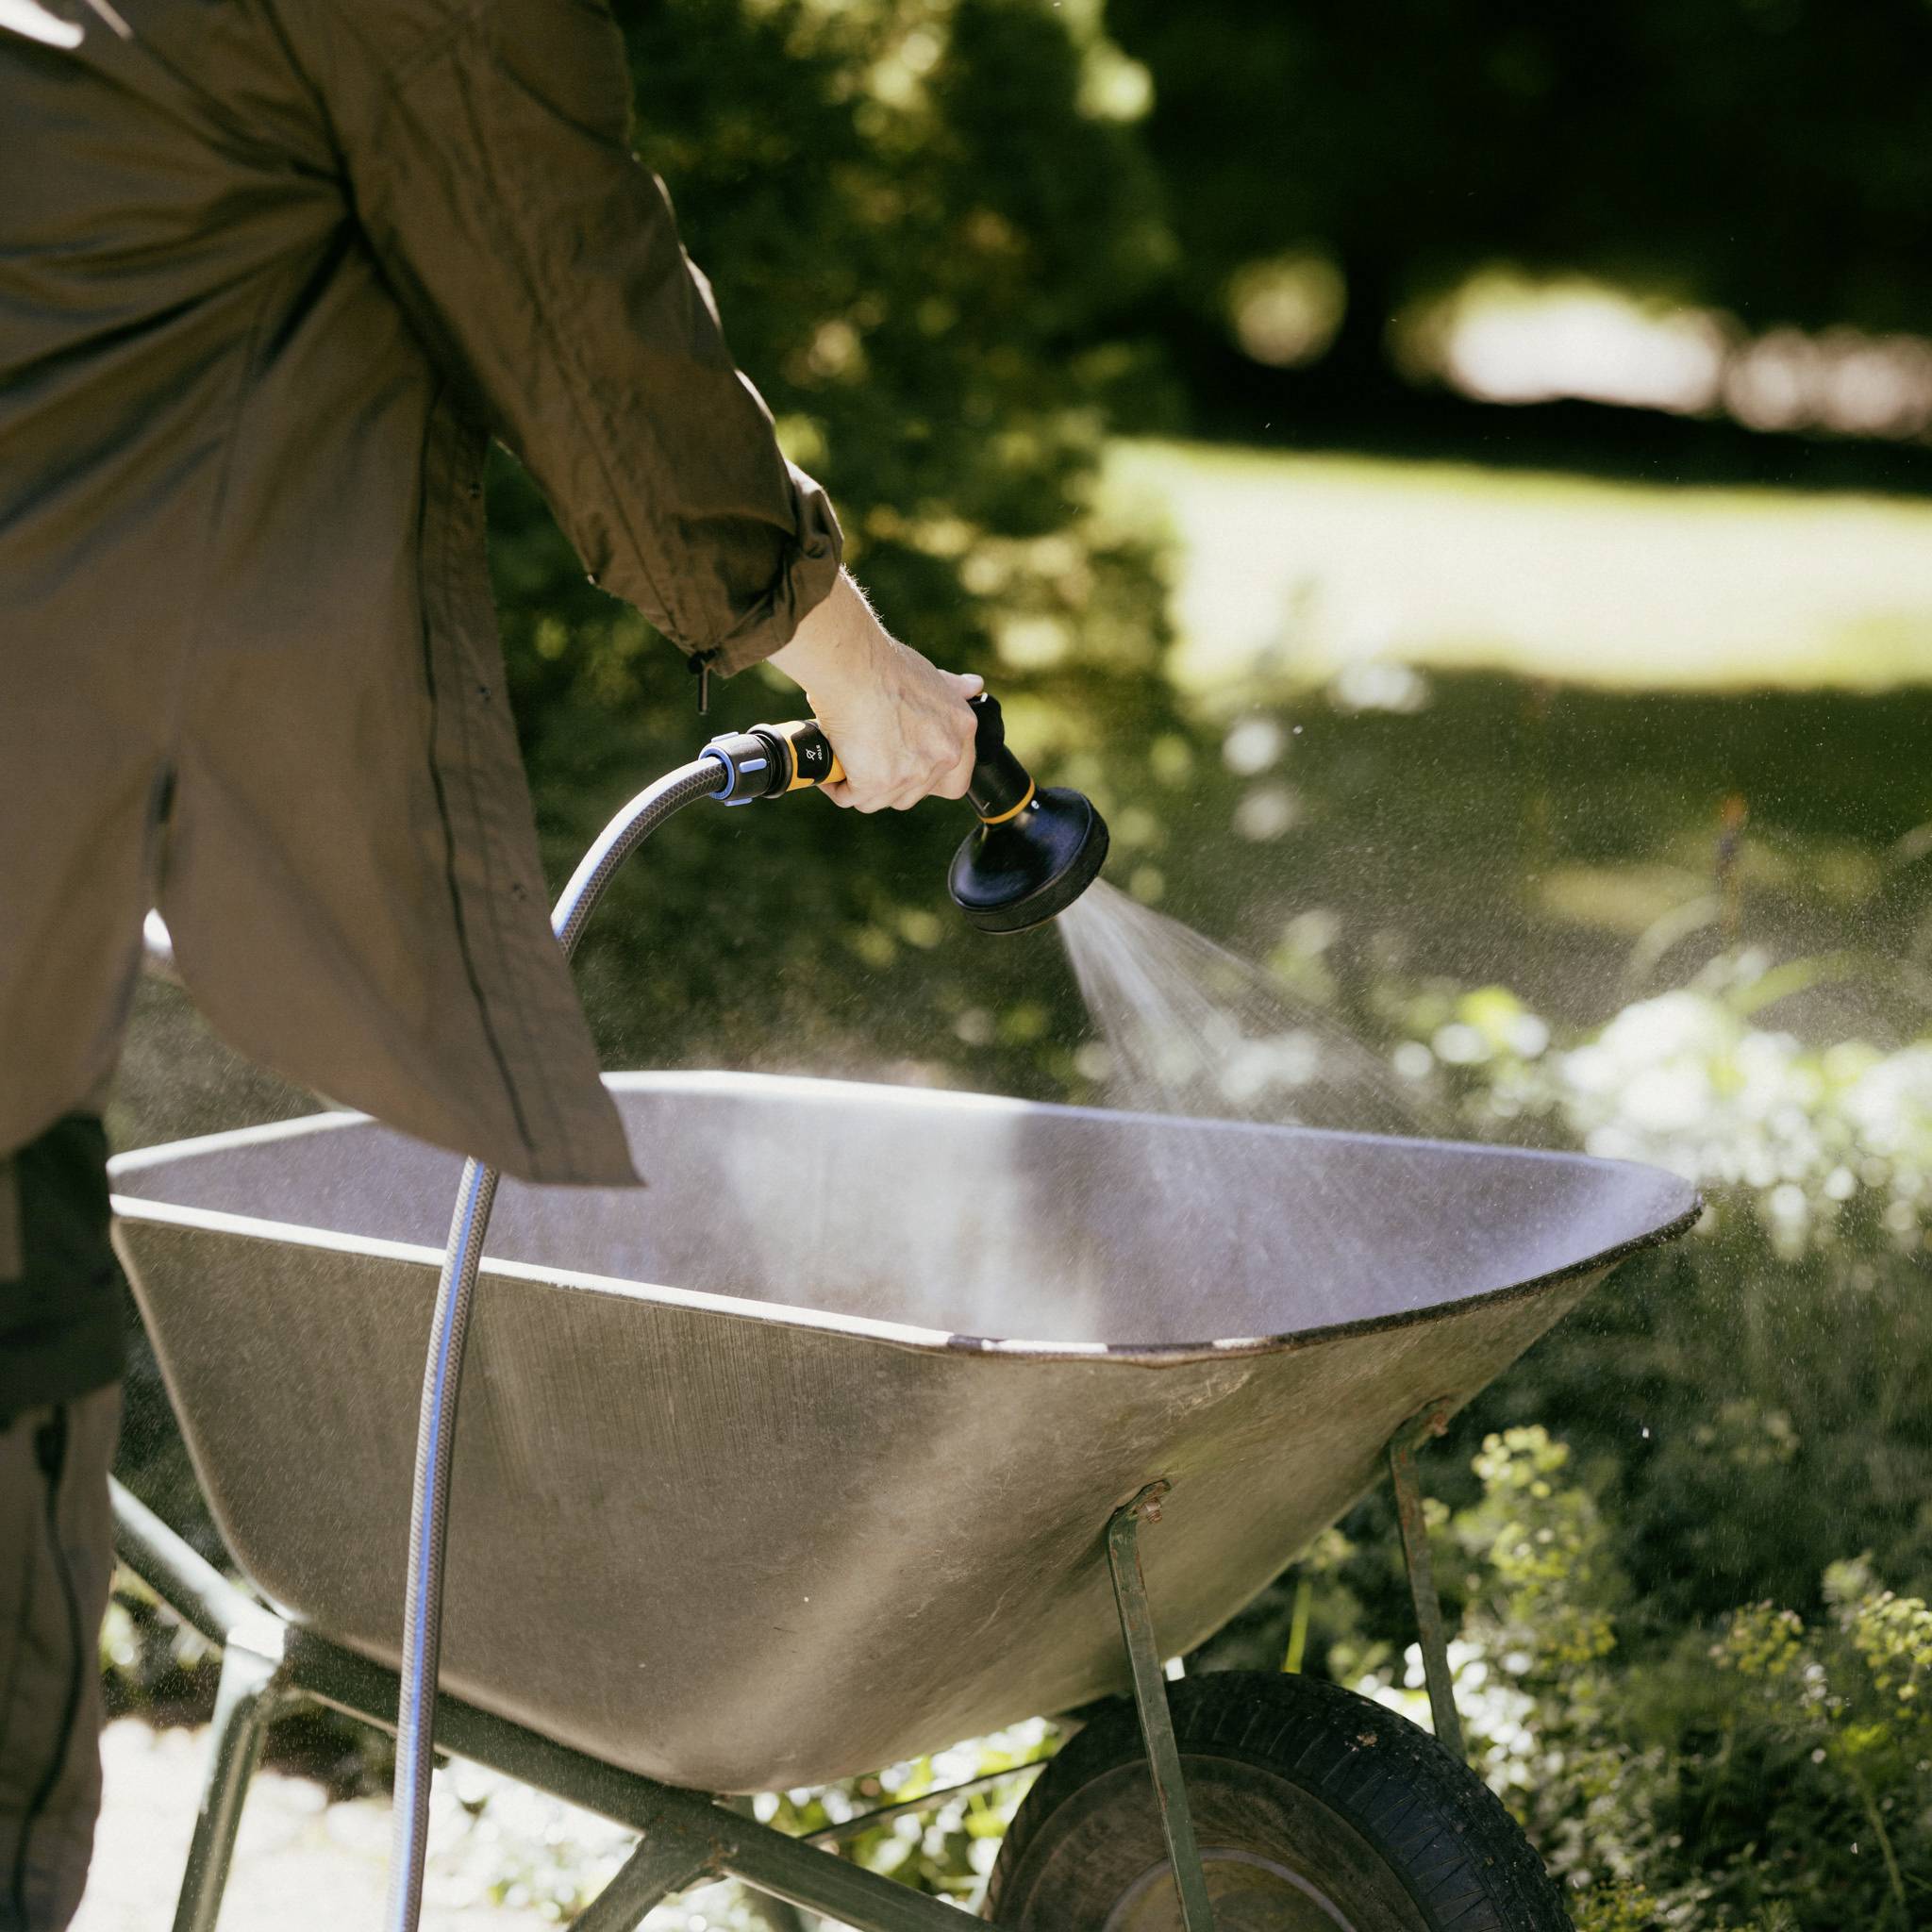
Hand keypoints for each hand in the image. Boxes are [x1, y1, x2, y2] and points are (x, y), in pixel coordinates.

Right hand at [768, 572, 981, 810]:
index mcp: (961, 731)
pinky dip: (838, 786)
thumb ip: (953, 689)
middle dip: (891, 781)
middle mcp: (944, 755)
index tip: (908, 767)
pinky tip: (833, 768)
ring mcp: (912, 773)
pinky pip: (851, 798)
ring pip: (883, 799)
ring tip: (850, 758)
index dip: (930, 780)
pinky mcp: (876, 784)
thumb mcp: (931, 674)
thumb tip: (974, 686)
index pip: (956, 782)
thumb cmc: (884, 665)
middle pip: (914, 794)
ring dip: (865, 786)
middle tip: (871, 754)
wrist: (851, 666)